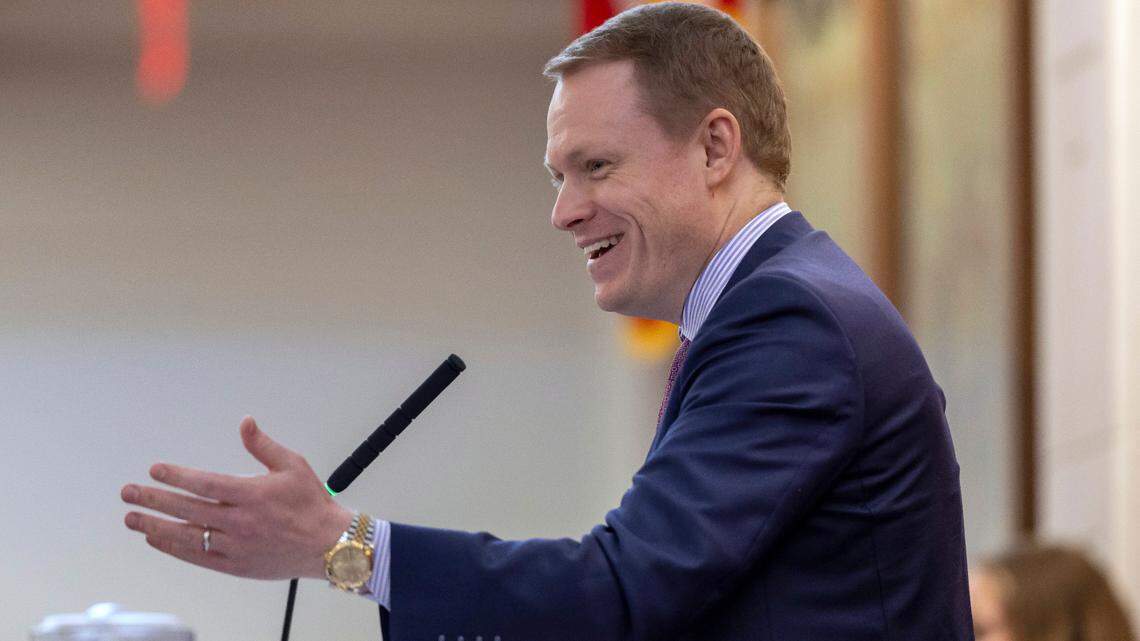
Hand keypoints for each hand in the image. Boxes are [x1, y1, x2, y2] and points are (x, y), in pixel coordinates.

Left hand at [122, 416, 353, 580]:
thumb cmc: (311, 503)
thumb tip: (245, 422)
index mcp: (252, 495)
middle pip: (187, 510)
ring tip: (132, 518)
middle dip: (153, 500)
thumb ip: (263, 445)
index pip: (205, 483)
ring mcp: (235, 546)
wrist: (328, 544)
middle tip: (129, 493)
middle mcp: (240, 522)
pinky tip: (157, 538)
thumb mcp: (292, 465)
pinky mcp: (235, 565)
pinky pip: (197, 556)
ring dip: (155, 526)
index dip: (176, 476)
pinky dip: (173, 547)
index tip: (155, 470)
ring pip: (186, 535)